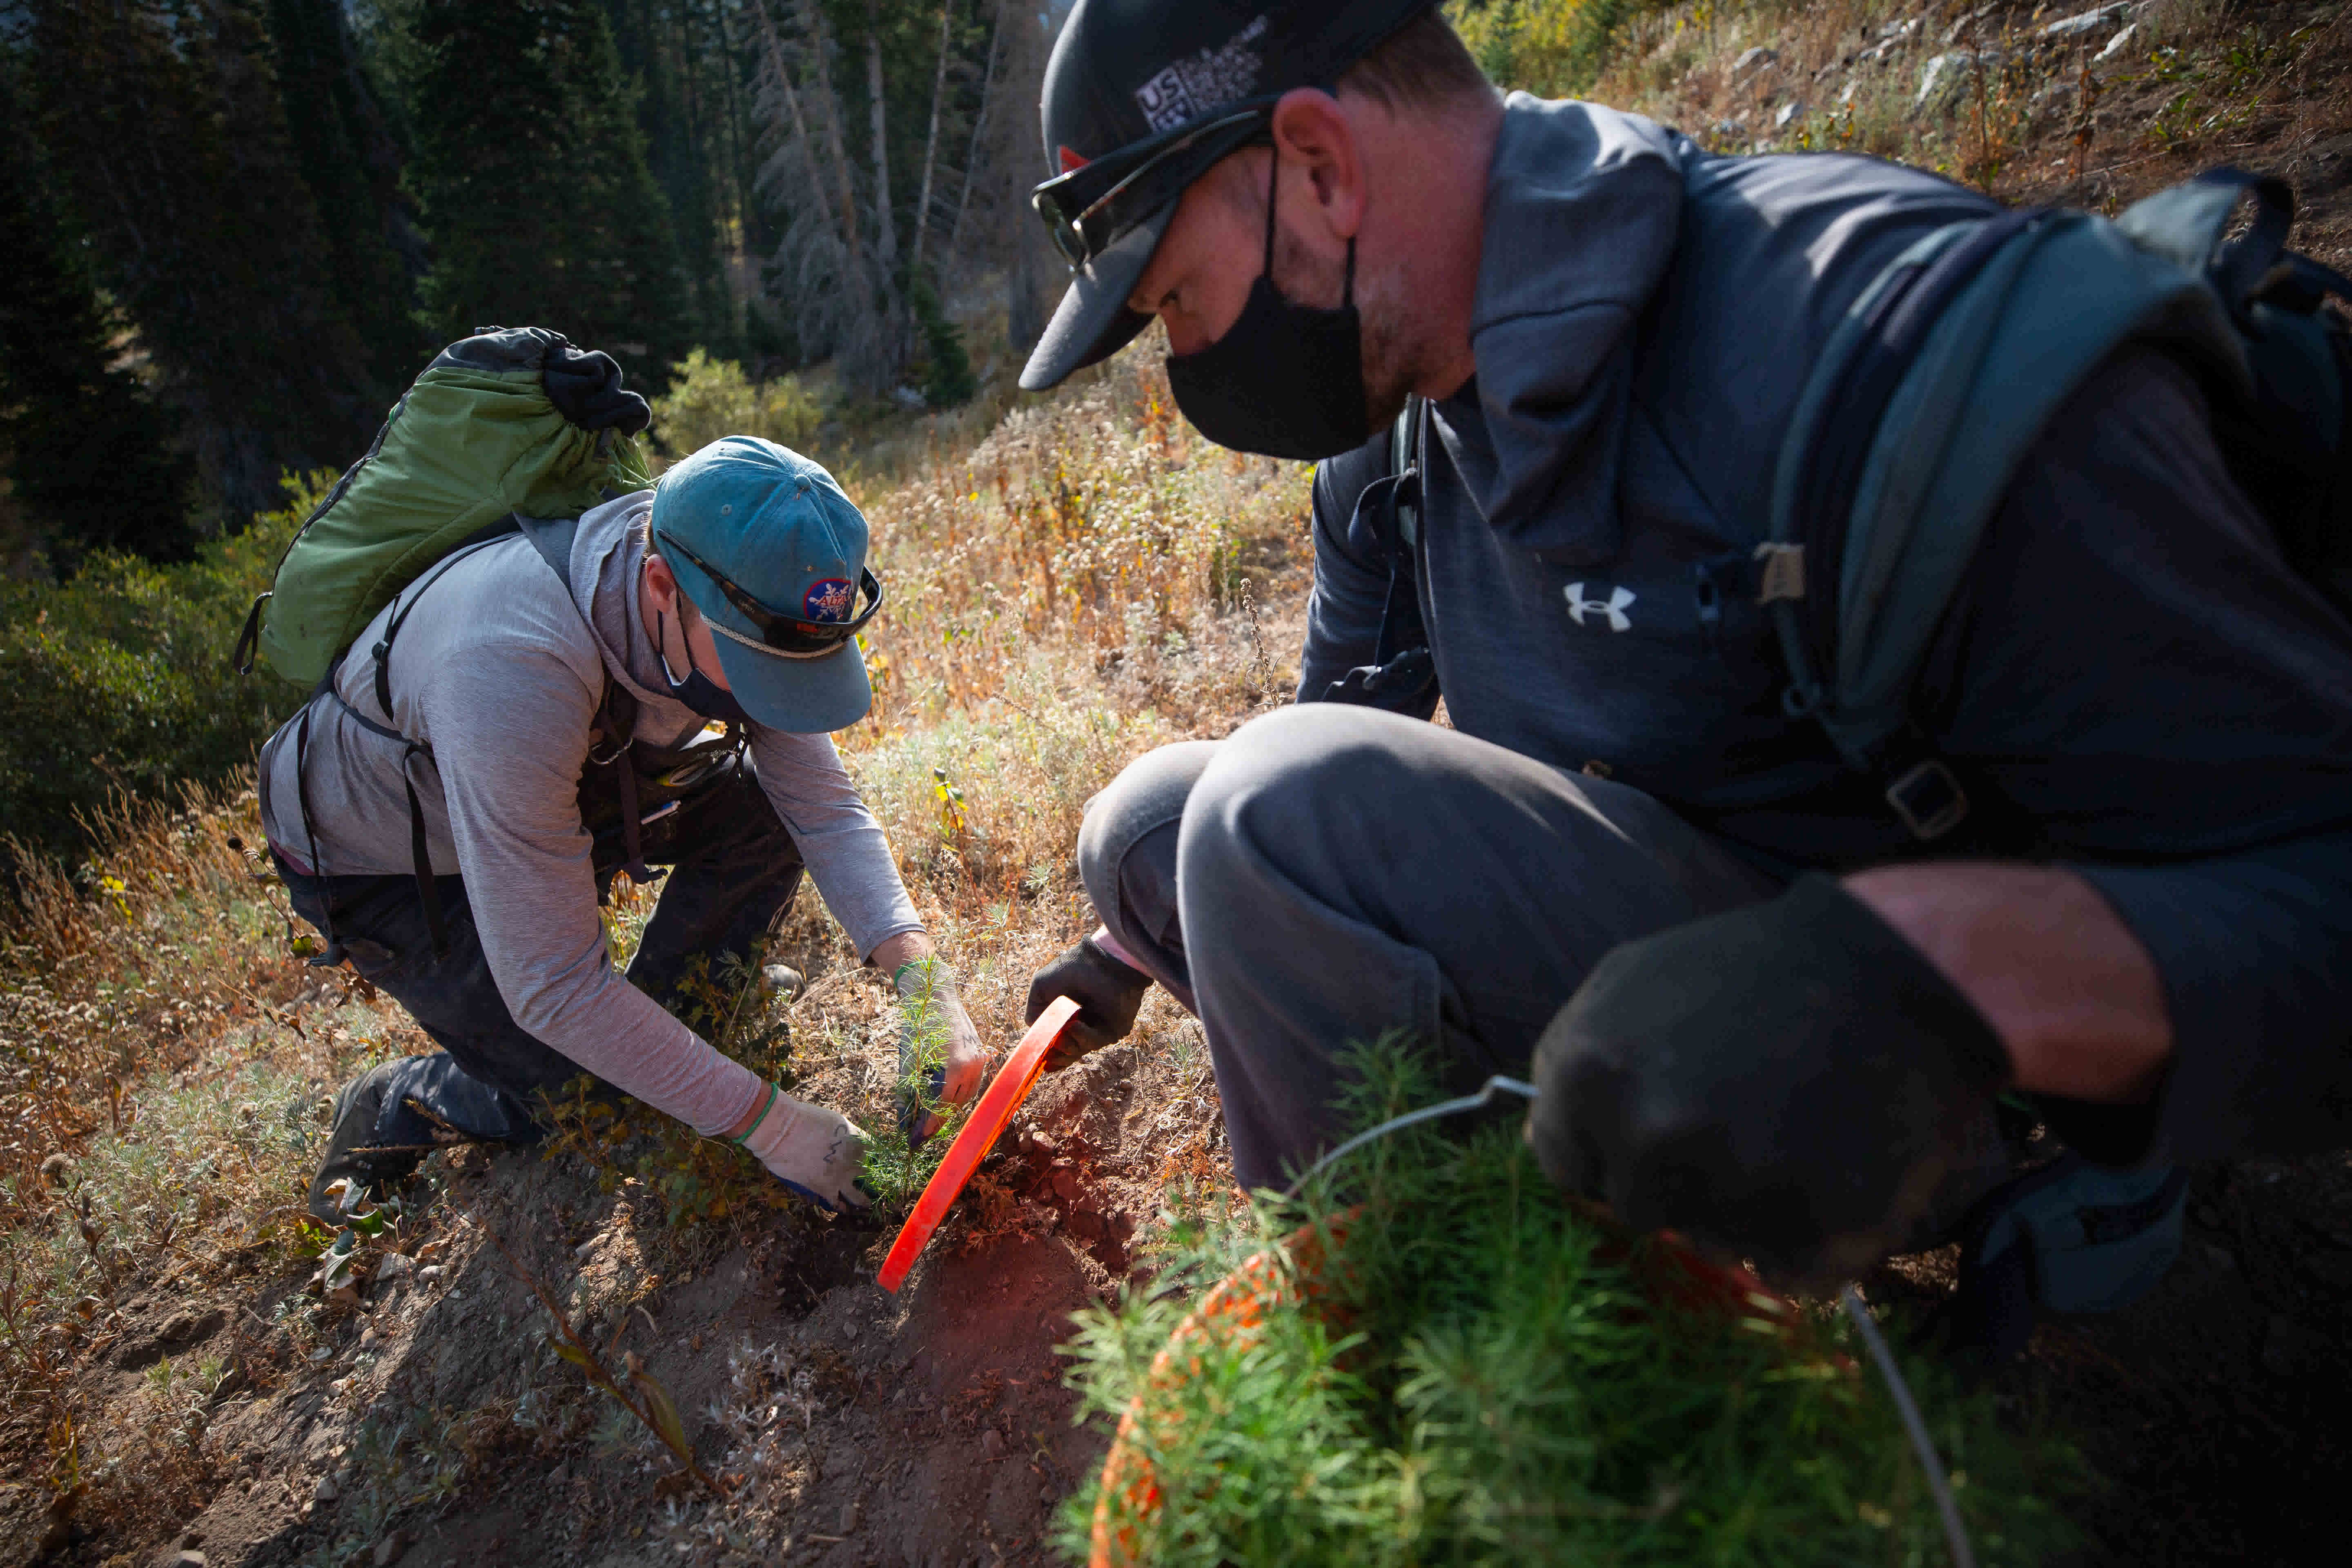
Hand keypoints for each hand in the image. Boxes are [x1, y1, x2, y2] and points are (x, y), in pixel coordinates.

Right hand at [735, 1084, 871, 1211]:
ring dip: (864, 1202)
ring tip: (867, 1205)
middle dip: (876, 1182)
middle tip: (877, 1187)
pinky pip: (837, 1203)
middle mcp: (855, 1159)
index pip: (879, 1153)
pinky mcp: (825, 1188)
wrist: (782, 1129)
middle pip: (874, 1176)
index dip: (880, 1160)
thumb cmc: (804, 1118)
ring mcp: (842, 1176)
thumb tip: (845, 1144)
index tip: (880, 1165)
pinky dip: (840, 1207)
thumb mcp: (834, 1122)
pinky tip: (842, 1209)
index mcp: (859, 1139)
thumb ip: (845, 1135)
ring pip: (860, 1197)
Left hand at [895, 956, 987, 1145]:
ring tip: (929, 1114)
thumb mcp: (908, 1061)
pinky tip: (943, 1094)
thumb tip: (904, 1122)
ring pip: (967, 1096)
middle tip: (919, 1130)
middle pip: (956, 1105)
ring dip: (948, 1106)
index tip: (914, 1140)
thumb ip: (908, 1092)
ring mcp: (980, 1059)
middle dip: (937, 1119)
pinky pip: (972, 1082)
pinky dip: (957, 1092)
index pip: (941, 1107)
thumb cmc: (918, 1025)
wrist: (935, 994)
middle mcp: (973, 1065)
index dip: (926, 1126)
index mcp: (955, 1067)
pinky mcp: (981, 1054)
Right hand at [1026, 935, 1150, 1071]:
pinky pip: (1095, 1042)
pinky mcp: (1113, 1031)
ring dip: (1067, 1045)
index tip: (1037, 1056)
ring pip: (1078, 1051)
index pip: (1053, 1043)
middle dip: (1055, 1055)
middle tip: (1049, 1050)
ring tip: (1065, 1028)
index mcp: (1064, 1017)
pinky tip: (1075, 1026)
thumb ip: (1034, 1010)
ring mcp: (1096, 1030)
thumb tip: (1034, 1032)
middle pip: (1065, 1054)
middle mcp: (1080, 1026)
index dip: (1045, 1053)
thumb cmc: (1072, 969)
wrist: (1103, 960)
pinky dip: (1082, 1037)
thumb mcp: (1042, 986)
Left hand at [1524, 875, 2010, 1283]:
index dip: (1612, 1147)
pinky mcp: (1816, 1235)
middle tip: (1742, 1115)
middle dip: (1680, 1176)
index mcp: (1589, 1075)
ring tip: (1792, 1130)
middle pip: (1639, 1209)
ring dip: (1744, 1208)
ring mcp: (1733, 1193)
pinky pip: (1787, 1272)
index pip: (1566, 1168)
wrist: (1898, 971)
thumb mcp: (1630, 982)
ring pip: (1712, 1244)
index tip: (1661, 1119)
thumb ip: (1570, 1064)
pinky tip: (1829, 1168)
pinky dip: (1807, 1237)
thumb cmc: (1752, 971)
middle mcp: (1651, 1140)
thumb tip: (1546, 1143)